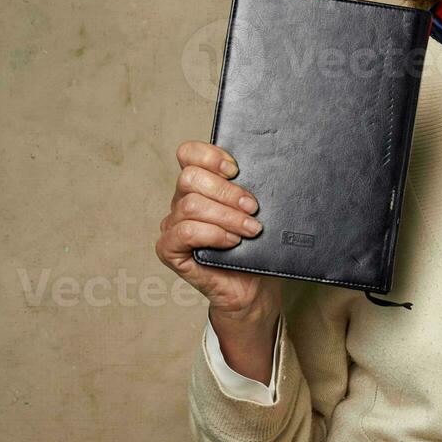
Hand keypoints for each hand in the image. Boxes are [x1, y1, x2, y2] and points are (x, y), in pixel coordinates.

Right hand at [155, 140, 280, 381]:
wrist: (252, 287)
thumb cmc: (255, 247)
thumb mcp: (254, 211)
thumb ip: (249, 188)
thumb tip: (271, 167)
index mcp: (199, 185)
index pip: (189, 154)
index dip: (210, 155)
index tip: (237, 169)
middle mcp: (181, 202)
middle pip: (190, 178)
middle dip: (227, 192)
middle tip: (253, 208)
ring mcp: (173, 226)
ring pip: (191, 205)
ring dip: (227, 217)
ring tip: (251, 230)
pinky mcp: (169, 250)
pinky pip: (184, 233)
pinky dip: (212, 234)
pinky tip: (232, 242)